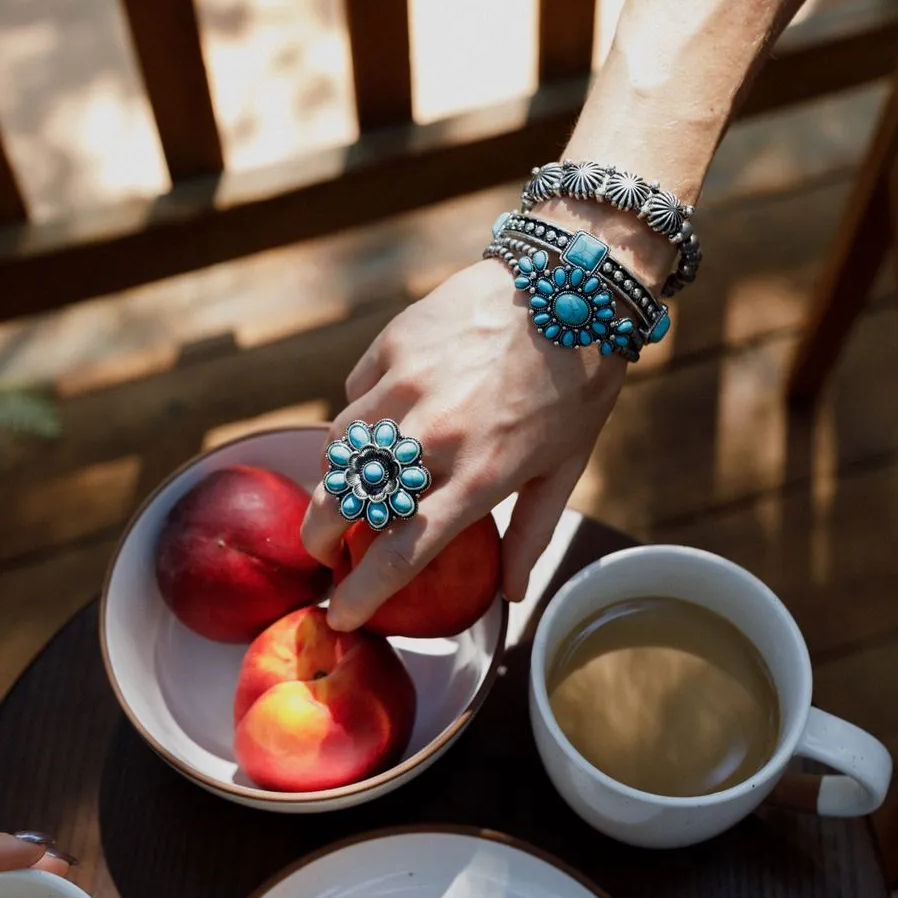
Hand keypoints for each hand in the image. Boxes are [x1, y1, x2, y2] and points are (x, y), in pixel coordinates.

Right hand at [302, 257, 625, 629]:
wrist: (573, 284)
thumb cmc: (578, 384)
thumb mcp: (566, 467)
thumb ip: (532, 535)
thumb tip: (512, 596)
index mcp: (481, 477)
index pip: (402, 552)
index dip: (362, 592)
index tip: (339, 613)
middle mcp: (436, 437)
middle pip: (348, 504)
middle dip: (319, 537)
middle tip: (319, 549)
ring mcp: (408, 386)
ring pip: (339, 448)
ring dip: (335, 476)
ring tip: (346, 486)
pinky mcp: (395, 345)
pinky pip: (356, 393)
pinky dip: (359, 416)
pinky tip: (379, 421)